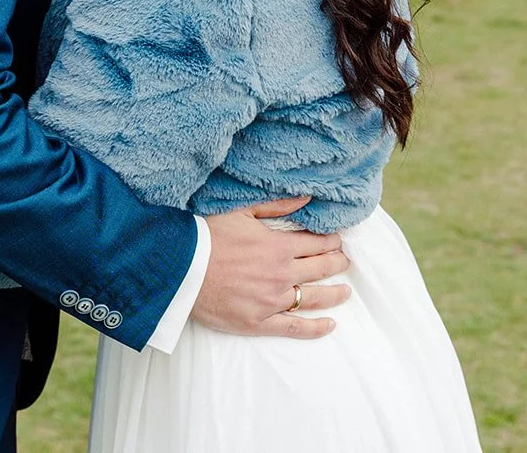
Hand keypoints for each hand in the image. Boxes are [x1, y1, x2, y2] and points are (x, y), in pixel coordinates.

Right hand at [193, 197, 351, 338]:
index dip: (332, 241)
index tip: (338, 241)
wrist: (180, 269)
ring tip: (346, 291)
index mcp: (278, 246)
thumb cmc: (206, 236)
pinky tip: (330, 325)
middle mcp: (281, 274)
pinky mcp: (258, 322)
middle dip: (337, 263)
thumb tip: (307, 198)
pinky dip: (316, 328)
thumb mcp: (241, 212)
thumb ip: (277, 206)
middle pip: (321, 269)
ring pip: (314, 298)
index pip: (317, 243)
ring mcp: (272, 301)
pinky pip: (294, 328)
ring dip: (335, 294)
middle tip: (345, 261)